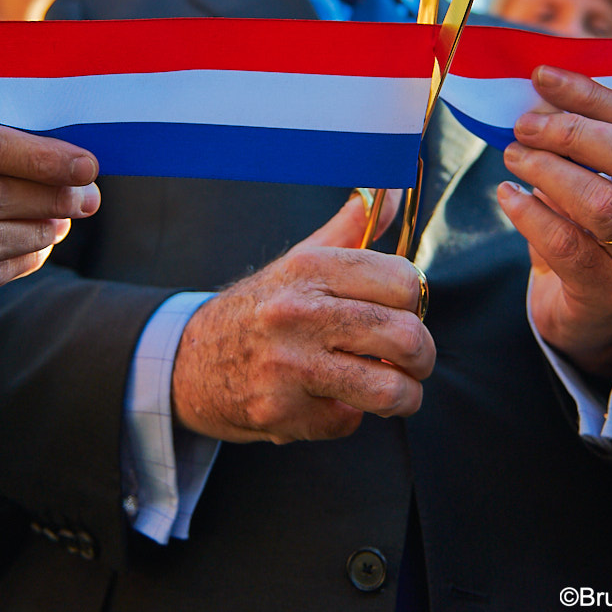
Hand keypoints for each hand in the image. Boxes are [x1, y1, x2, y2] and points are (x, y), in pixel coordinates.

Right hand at [171, 191, 432, 443]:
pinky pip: (349, 421)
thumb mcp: (299, 260)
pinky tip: (329, 399)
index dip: (414, 301)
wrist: (190, 361)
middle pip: (406, 338)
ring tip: (393, 390)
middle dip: (421, 356)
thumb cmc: (260, 309)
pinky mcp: (281, 412)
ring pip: (389, 391)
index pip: (403, 281)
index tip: (404, 311)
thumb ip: (352, 227)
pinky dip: (348, 416)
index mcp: (309, 268)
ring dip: (403, 396)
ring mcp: (288, 365)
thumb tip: (394, 190)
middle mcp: (297, 313)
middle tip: (411, 360)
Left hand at [497, 65, 611, 378]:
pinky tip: (507, 195)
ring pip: (603, 203)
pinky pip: (565, 243)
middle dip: (574, 132)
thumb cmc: (591, 234)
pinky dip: (530, 212)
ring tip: (513, 155)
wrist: (591, 314)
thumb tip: (540, 92)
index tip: (542, 76)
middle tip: (525, 125)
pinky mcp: (609, 290)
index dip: (590, 93)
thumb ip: (585, 143)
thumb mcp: (601, 183)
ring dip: (549, 171)